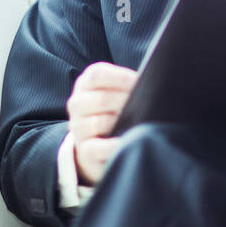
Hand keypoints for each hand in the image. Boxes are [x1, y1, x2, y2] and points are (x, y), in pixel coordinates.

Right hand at [68, 61, 136, 184]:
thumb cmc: (115, 110)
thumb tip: (148, 84)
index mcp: (85, 83)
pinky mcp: (83, 150)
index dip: (121, 79)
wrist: (97, 140)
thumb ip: (127, 84)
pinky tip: (126, 142)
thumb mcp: (117, 91)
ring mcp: (78, 127)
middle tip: (145, 105)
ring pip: (98, 122)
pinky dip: (112, 146)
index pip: (97, 75)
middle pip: (101, 99)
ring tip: (137, 123)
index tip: (140, 83)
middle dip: (126, 102)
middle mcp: (77, 103)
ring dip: (120, 123)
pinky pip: (95, 148)